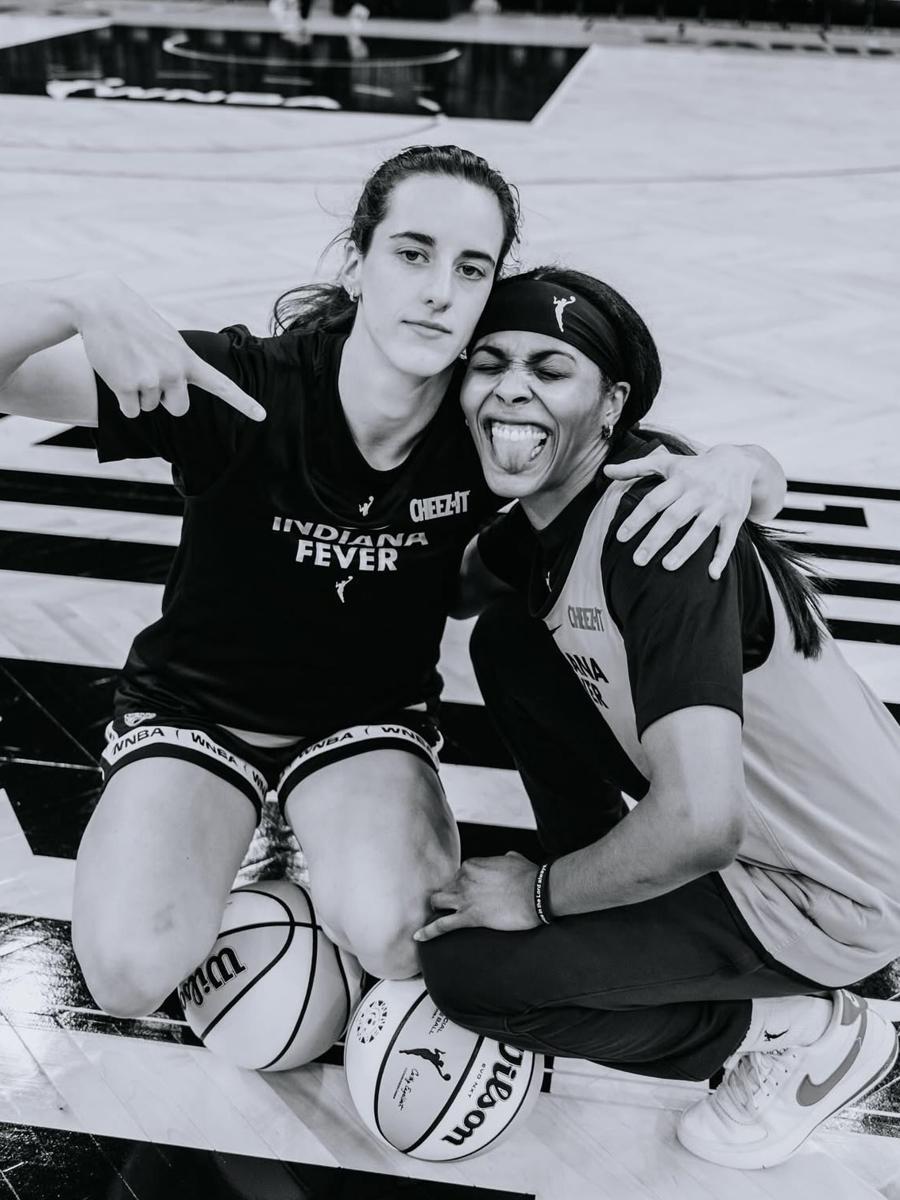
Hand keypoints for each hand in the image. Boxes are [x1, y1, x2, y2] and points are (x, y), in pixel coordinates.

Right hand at [77, 274, 264, 422]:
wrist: (101, 304)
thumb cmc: (134, 323)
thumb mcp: (166, 340)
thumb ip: (178, 365)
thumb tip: (172, 396)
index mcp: (188, 359)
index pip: (222, 386)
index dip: (243, 403)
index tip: (262, 416)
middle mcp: (175, 372)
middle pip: (178, 408)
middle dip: (164, 399)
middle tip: (147, 373)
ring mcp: (151, 380)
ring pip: (149, 408)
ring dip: (137, 392)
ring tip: (128, 362)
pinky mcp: (126, 387)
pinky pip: (131, 411)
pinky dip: (123, 400)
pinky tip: (116, 372)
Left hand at [413, 852, 539, 942]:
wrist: (537, 893)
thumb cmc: (529, 876)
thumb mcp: (513, 858)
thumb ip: (503, 859)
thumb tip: (505, 859)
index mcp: (474, 864)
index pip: (459, 874)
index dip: (462, 884)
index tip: (468, 891)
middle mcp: (464, 878)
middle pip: (445, 887)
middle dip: (447, 895)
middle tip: (451, 904)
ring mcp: (464, 898)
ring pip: (438, 902)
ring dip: (436, 908)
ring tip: (435, 916)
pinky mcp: (469, 917)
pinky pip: (442, 925)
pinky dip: (428, 931)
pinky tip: (418, 936)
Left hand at [604, 444, 756, 578]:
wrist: (738, 462)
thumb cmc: (694, 467)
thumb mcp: (666, 463)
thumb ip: (636, 467)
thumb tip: (606, 471)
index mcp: (679, 480)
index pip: (654, 501)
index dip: (637, 519)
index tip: (621, 538)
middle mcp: (698, 492)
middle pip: (674, 517)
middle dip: (655, 539)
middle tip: (638, 560)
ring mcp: (718, 505)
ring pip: (700, 529)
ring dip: (684, 549)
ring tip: (667, 566)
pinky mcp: (735, 516)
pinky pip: (728, 539)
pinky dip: (722, 557)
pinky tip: (712, 575)